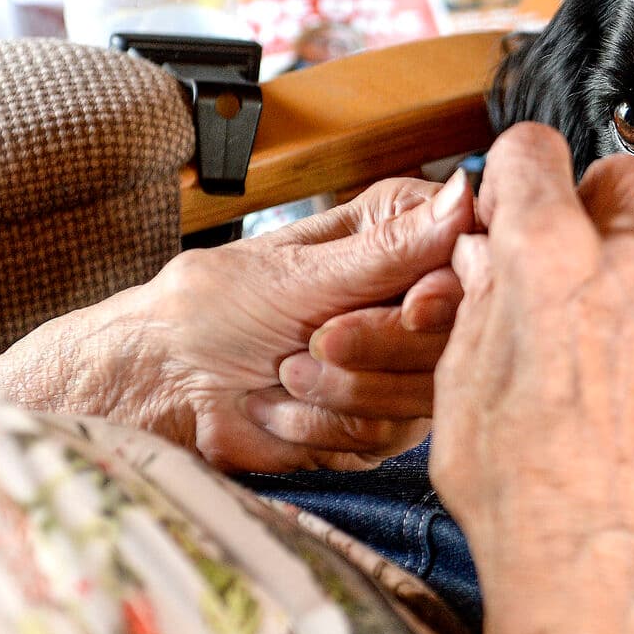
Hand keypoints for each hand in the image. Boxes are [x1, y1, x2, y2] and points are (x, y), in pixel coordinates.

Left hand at [0, 172, 474, 471]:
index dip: (450, 293)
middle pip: (456, 336)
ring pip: (424, 393)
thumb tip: (462, 197)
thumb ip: (391, 250)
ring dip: (343, 391)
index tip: (413, 308)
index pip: (469, 260)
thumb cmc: (211, 311)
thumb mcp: (301, 273)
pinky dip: (325, 425)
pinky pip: (389, 436)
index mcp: (396, 239)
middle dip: (377, 349)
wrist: (164, 388)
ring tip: (285, 371)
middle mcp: (410, 299)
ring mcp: (400, 364)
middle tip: (317, 342)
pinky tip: (283, 407)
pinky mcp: (383, 421)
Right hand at [428, 124, 633, 633]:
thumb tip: (491, 253)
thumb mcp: (460, 381)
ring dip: (632, 261)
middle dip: (585, 203)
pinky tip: (632, 374)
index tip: (508, 195)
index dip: (513, 172)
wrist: (593, 568)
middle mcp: (632, 267)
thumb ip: (483, 297)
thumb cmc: (515, 488)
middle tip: (557, 253)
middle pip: (619, 178)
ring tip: (594, 323)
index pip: (535, 151)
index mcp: (551, 257)